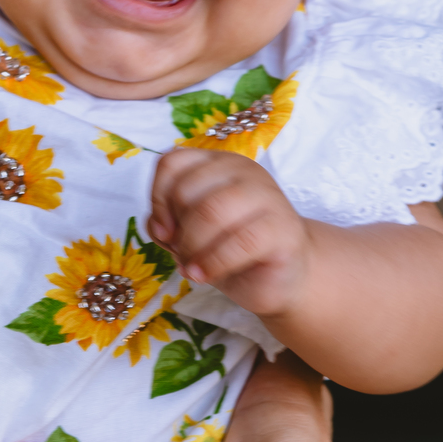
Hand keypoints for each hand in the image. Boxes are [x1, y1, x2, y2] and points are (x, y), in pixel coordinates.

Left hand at [149, 148, 309, 318]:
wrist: (277, 278)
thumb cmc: (229, 251)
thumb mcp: (187, 233)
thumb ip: (165, 223)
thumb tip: (158, 226)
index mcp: (218, 164)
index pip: (173, 163)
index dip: (158, 198)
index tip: (163, 232)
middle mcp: (243, 170)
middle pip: (187, 189)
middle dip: (176, 230)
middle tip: (182, 255)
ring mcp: (267, 195)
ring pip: (211, 211)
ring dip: (191, 248)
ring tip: (191, 269)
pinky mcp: (284, 227)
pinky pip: (239, 242)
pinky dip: (213, 263)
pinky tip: (205, 276)